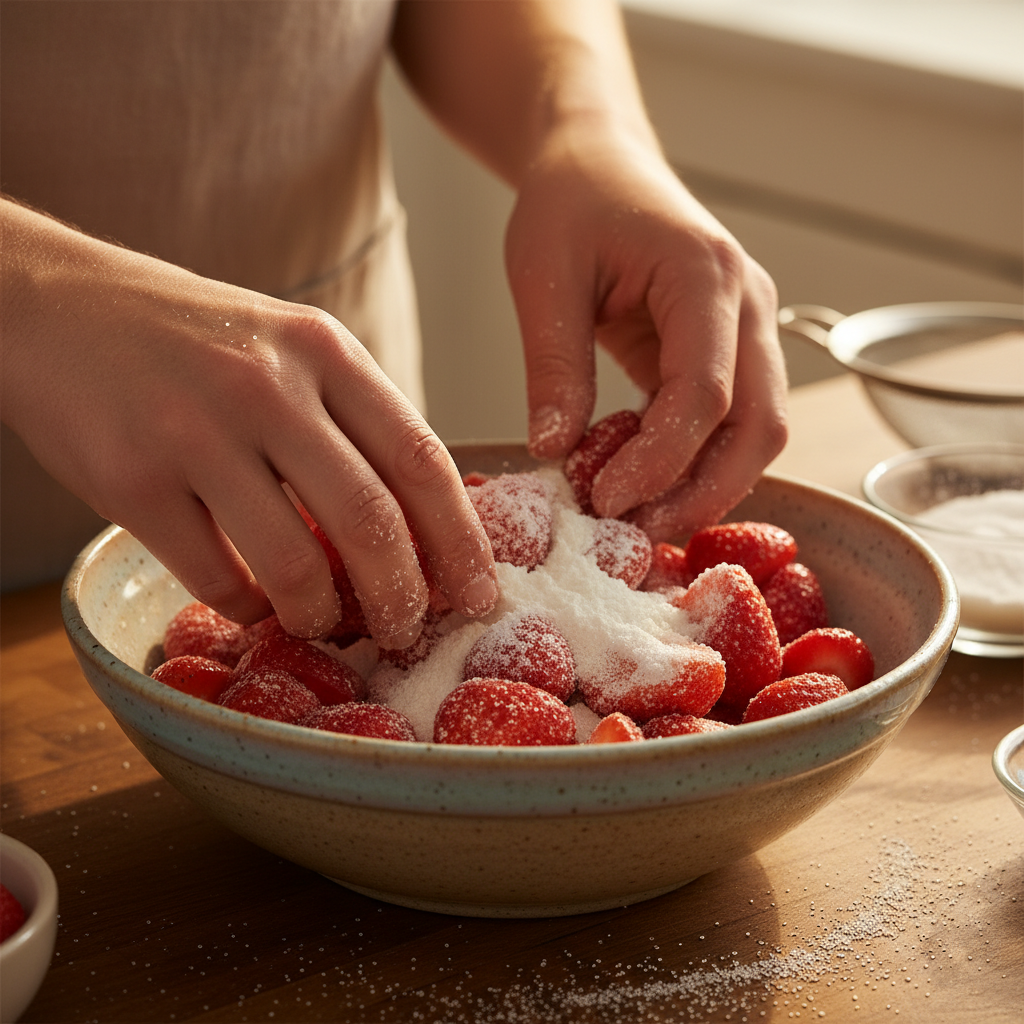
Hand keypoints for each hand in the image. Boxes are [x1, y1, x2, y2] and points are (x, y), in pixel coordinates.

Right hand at [1, 200, 497, 640]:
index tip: (481, 595)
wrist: (55, 305)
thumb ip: (351, 419)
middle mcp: (268, 385)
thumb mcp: (286, 345)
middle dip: (405, 597)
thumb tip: (420, 521)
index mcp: (323, 351)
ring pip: (296, 564)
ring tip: (324, 624)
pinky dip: (249, 610)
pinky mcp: (131, 481)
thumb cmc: (191, 338)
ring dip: (323, 616)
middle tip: (409, 632)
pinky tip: (253, 605)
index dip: (462, 541)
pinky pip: (217, 580)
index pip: (422, 459)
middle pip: (372, 520)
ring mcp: (196, 432)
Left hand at [505, 124, 787, 538]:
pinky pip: (730, 423)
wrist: (600, 163)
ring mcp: (747, 330)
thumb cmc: (571, 202)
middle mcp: (747, 305)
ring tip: (636, 522)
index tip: (605, 500)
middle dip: (702, 492)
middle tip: (633, 534)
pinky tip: (645, 488)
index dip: (661, 459)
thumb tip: (553, 452)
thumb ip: (554, 365)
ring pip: (758, 433)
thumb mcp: (544, 275)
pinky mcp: (728, 352)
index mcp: (706, 274)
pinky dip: (695, 463)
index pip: (706, 391)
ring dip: (705, 487)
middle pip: (760, 425)